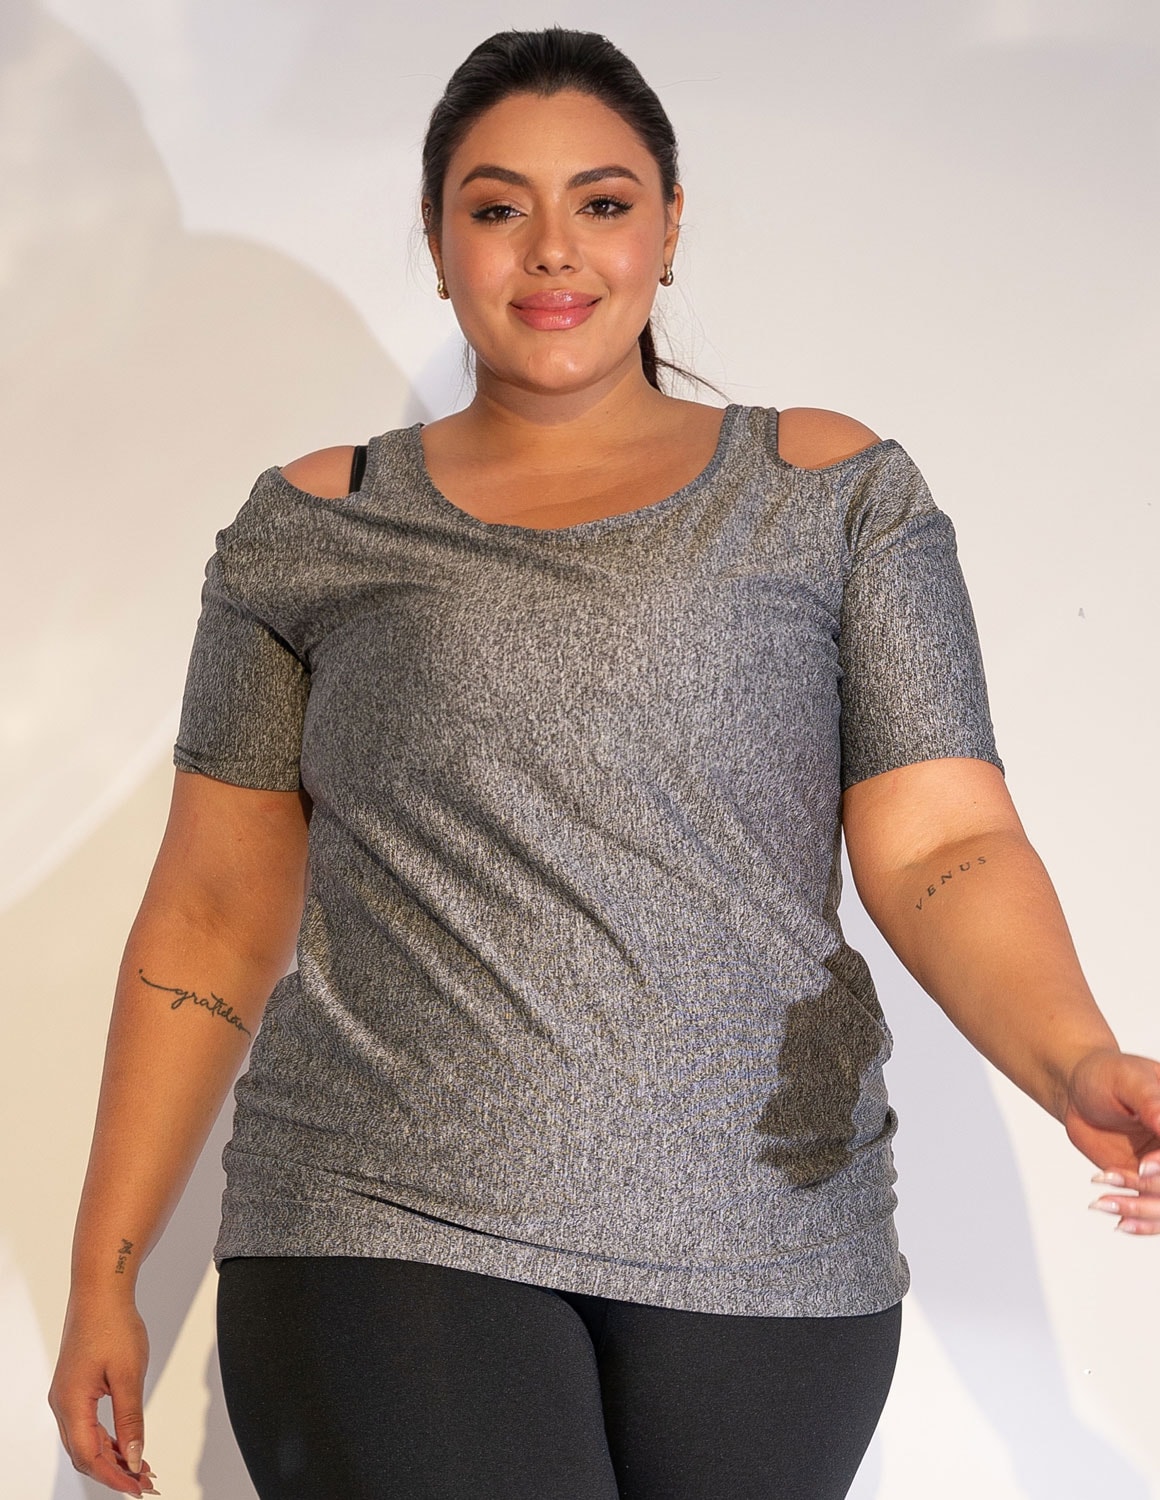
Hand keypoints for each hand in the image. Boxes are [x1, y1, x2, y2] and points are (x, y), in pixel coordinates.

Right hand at [48, 1293, 159, 1494]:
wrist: (100, 1292)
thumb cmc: (113, 1325)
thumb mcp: (129, 1375)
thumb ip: (130, 1419)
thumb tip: (135, 1457)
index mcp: (71, 1403)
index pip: (88, 1456)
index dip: (113, 1477)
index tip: (138, 1488)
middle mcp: (62, 1404)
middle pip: (84, 1453)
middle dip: (114, 1472)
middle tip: (144, 1484)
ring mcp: (66, 1396)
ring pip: (85, 1440)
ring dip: (112, 1456)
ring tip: (141, 1468)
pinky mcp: (75, 1388)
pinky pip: (88, 1424)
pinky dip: (107, 1438)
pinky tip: (127, 1444)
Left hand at [1063, 1047, 1159, 1235]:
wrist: (1077, 1090)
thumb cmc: (1104, 1075)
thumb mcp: (1127, 1080)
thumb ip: (1150, 1102)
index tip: (1144, 1166)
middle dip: (1155, 1189)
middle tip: (1118, 1179)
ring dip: (1142, 1210)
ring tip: (1104, 1202)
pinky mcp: (1148, 1184)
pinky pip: (1153, 1212)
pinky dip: (1140, 1222)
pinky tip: (1119, 1221)